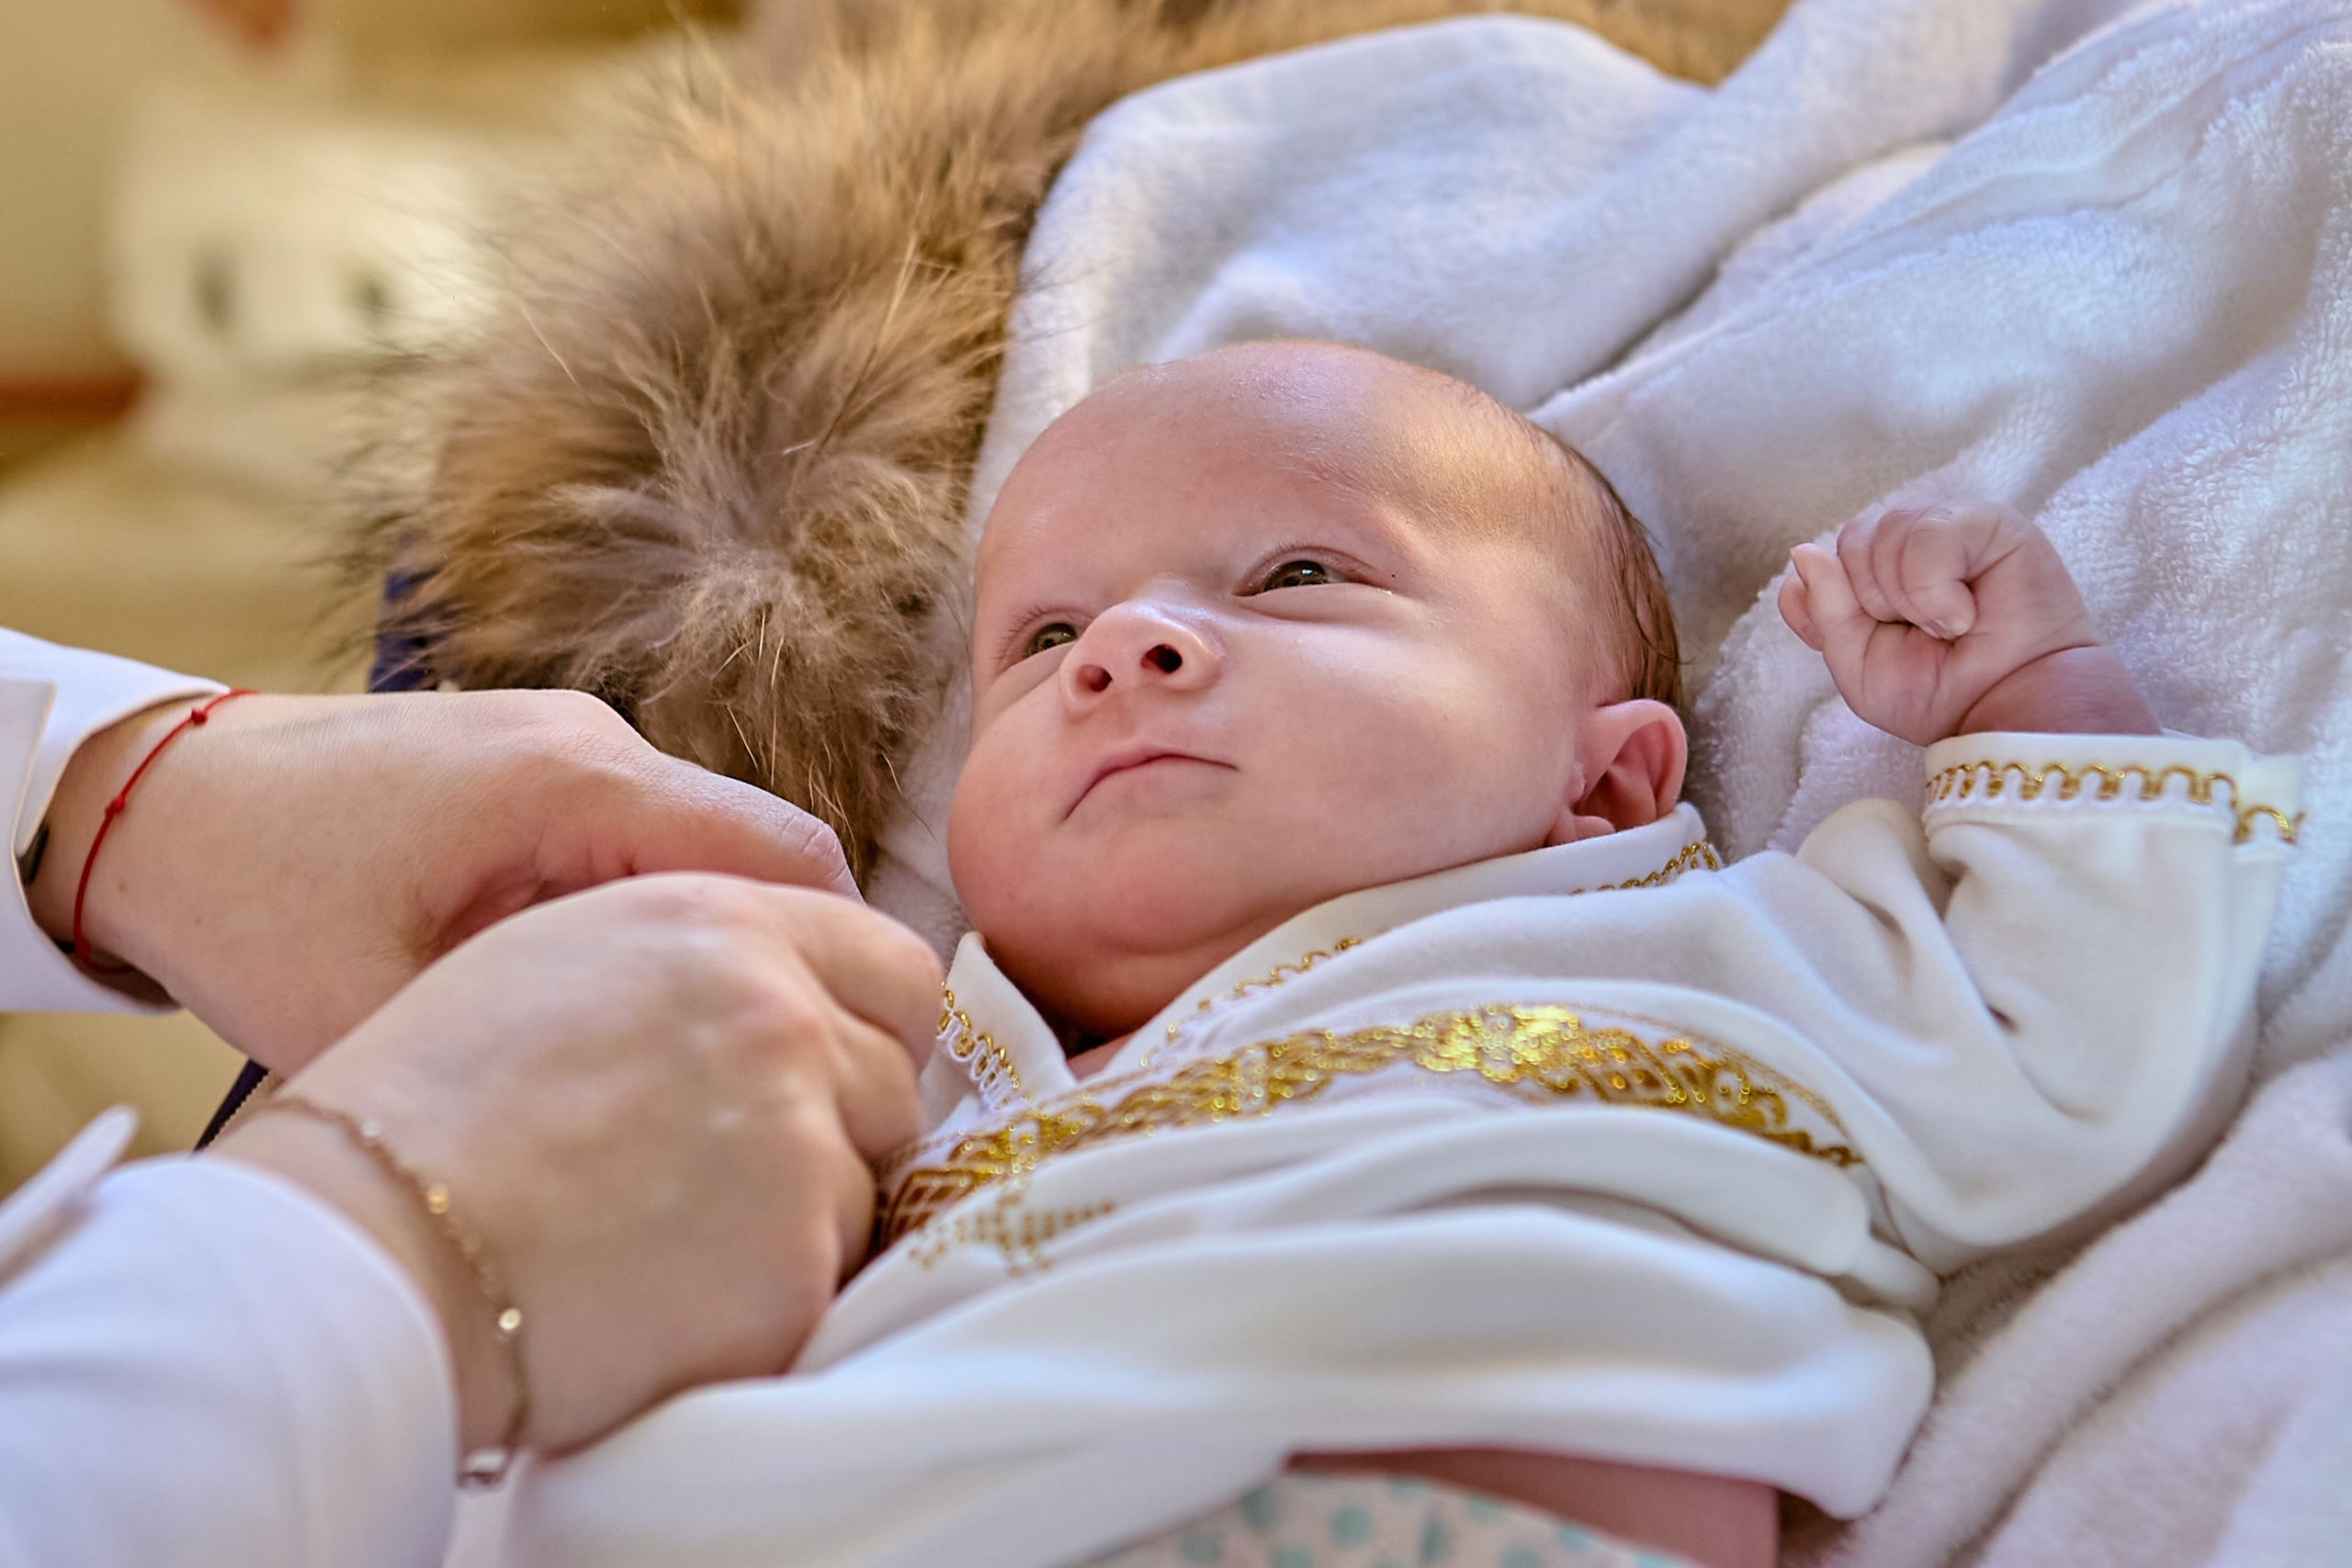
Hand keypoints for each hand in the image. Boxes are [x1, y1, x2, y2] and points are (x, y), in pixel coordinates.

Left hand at [26, 689, 854, 1071]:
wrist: (149, 798)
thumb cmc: (248, 898)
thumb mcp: (379, 1011)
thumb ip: (536, 1059)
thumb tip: (667, 1138)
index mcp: (578, 785)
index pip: (791, 859)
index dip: (848, 960)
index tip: (852, 1060)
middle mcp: (596, 742)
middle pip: (768, 855)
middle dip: (792, 964)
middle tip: (789, 1078)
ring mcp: (567, 741)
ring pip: (707, 850)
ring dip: (719, 944)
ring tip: (700, 1054)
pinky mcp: (535, 763)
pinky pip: (643, 838)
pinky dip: (656, 917)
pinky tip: (617, 1002)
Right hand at [213, 874, 940, 1453]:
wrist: (367, 1249)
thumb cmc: (423, 1115)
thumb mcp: (552, 967)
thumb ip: (694, 966)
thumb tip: (793, 998)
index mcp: (718, 925)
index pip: (891, 965)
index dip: (872, 1030)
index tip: (835, 1079)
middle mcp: (777, 1009)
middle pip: (895, 1077)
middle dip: (842, 1130)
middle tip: (729, 1180)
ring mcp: (800, 1127)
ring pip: (867, 1183)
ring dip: (799, 1221)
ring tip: (663, 1240)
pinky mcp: (799, 1247)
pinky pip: (833, 1279)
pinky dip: (767, 1301)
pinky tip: (666, 1299)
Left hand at [1778, 502, 2157, 744]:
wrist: (2010, 710)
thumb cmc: (1943, 693)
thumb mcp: (1857, 664)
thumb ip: (1823, 608)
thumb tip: (1803, 550)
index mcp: (1876, 574)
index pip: (1817, 562)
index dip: (1829, 605)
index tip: (1872, 641)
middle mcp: (1910, 544)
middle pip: (1849, 542)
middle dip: (1874, 604)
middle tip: (1925, 636)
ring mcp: (1950, 527)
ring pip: (1881, 533)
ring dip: (1908, 599)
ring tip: (1949, 627)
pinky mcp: (1989, 521)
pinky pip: (1927, 533)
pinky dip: (1935, 589)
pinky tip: (1964, 614)